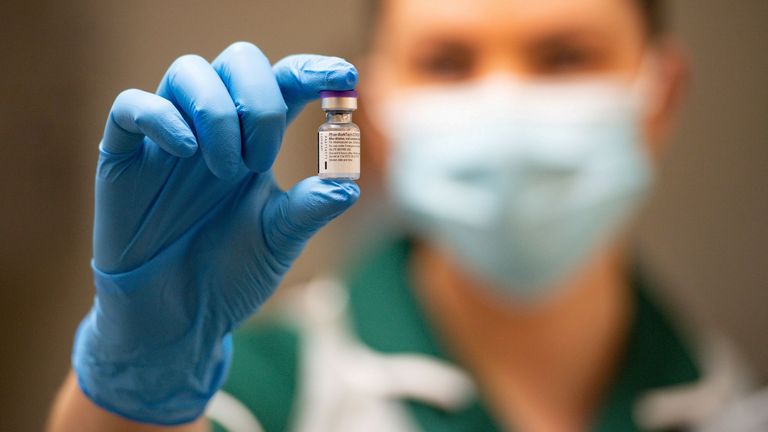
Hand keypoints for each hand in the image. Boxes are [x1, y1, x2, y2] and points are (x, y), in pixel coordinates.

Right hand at [72, 42, 359, 424]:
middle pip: (237, 62)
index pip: (284, 85)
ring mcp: (168, 140)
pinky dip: (161, 116)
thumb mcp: (278, 241)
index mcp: (256, 143)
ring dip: (217, 111)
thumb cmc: (229, 275)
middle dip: (260, 98)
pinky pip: (131, 107)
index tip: (343, 76)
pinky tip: (187, 151)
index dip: (312, 70)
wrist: (177, 321)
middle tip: (263, 157)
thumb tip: (349, 185)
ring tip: (228, 168)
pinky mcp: (124, 158)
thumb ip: (308, 209)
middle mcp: (215, 130)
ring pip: (187, 72)